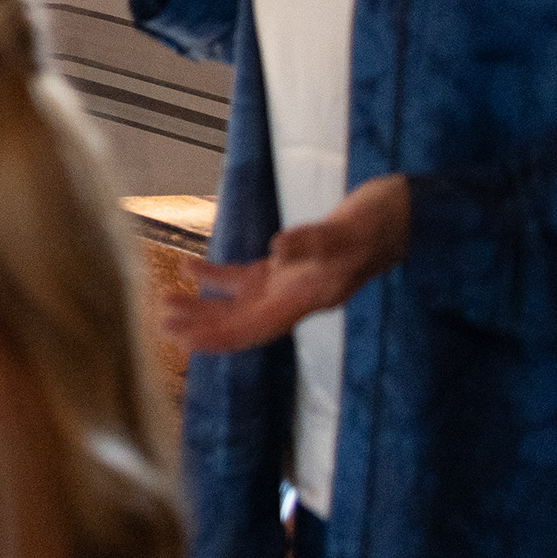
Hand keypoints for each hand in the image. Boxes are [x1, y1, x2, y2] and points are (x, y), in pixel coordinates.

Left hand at [168, 175, 411, 353]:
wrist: (396, 215)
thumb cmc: (376, 225)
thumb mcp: (346, 232)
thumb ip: (313, 243)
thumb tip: (277, 248)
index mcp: (307, 300)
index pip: (256, 328)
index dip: (221, 337)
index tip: (186, 341)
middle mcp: (295, 298)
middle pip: (240, 321)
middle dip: (201, 325)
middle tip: (160, 323)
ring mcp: (290, 283)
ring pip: (237, 303)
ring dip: (202, 304)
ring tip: (164, 302)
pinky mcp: (286, 265)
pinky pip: (245, 277)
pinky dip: (216, 274)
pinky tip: (188, 266)